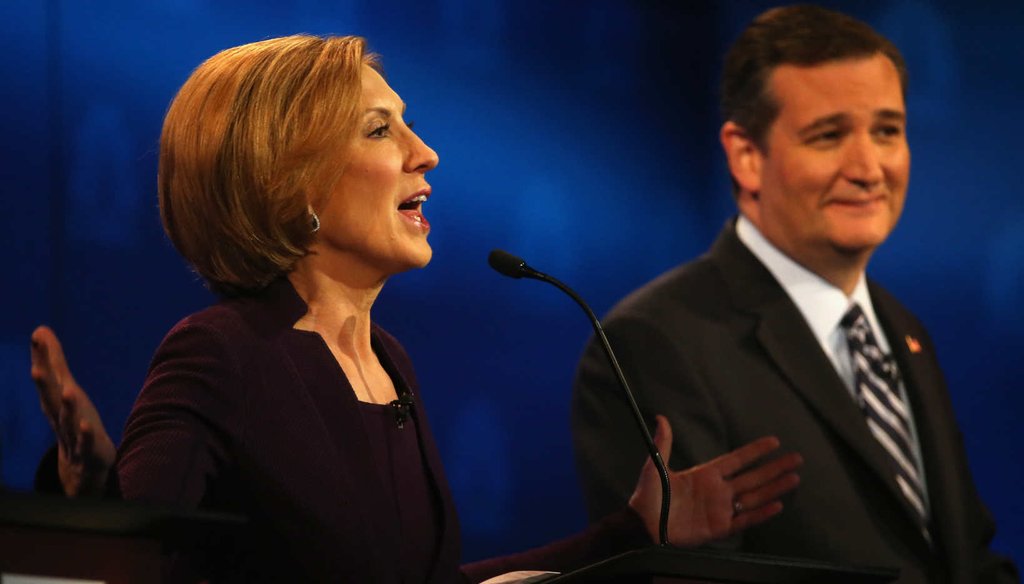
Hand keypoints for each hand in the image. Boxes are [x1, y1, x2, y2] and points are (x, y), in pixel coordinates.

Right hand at [30, 325, 115, 495]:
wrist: (81, 466)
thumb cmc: (73, 419)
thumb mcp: (63, 388)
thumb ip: (53, 361)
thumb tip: (40, 330)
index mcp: (54, 401)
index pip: (47, 377)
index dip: (42, 357)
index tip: (38, 335)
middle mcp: (60, 415)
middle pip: (50, 398)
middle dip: (44, 383)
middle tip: (36, 367)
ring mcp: (73, 433)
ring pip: (68, 420)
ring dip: (67, 407)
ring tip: (68, 391)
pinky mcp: (89, 449)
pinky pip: (86, 442)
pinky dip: (84, 434)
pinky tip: (86, 425)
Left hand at [629, 415, 801, 546]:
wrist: (643, 525)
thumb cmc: (649, 496)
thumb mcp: (656, 465)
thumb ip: (664, 443)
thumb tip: (661, 417)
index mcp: (705, 474)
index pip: (737, 460)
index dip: (755, 451)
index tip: (774, 441)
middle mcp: (718, 490)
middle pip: (753, 477)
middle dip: (775, 468)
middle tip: (796, 458)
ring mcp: (720, 509)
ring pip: (754, 497)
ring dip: (774, 488)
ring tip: (794, 478)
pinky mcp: (719, 528)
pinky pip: (744, 520)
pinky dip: (761, 513)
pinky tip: (777, 505)